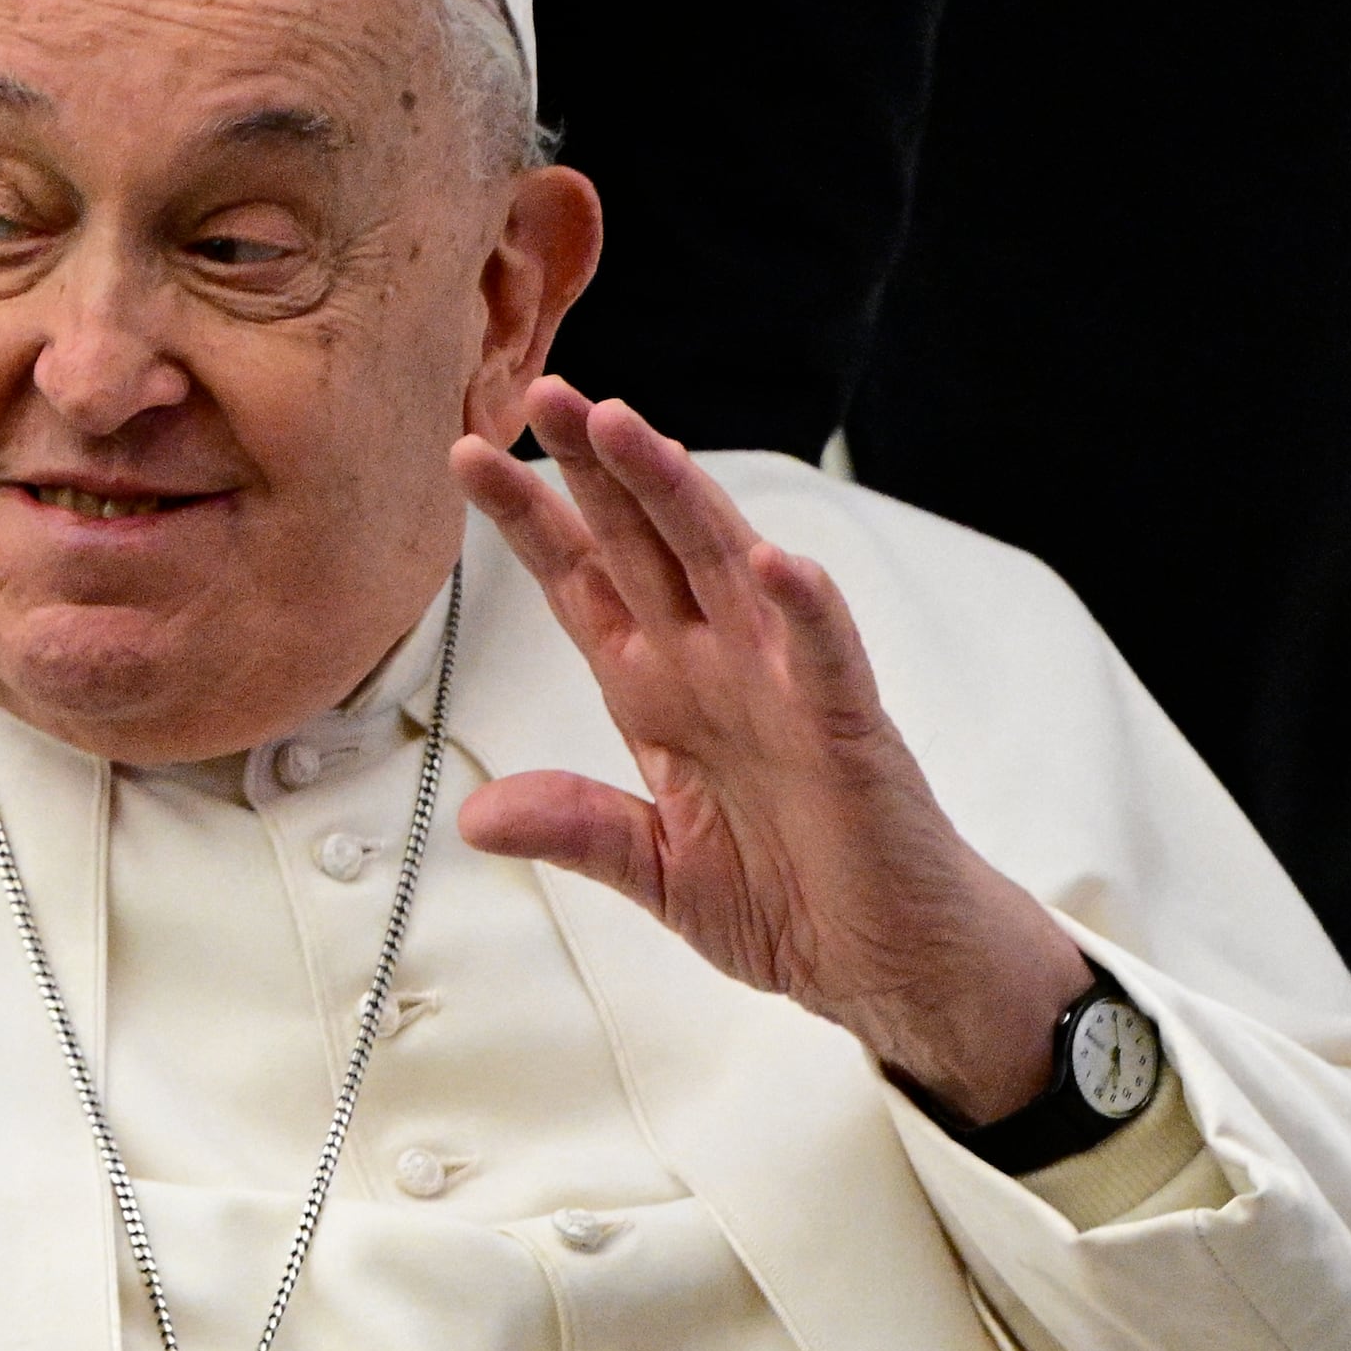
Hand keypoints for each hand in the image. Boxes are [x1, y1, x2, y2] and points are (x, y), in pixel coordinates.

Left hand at [451, 380, 1093, 1121]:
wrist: (883, 958)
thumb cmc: (788, 899)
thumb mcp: (654, 871)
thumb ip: (577, 830)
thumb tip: (478, 817)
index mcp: (659, 692)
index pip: (585, 585)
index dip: (531, 523)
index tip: (467, 457)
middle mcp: (716, 666)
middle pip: (645, 545)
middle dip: (593, 470)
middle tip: (543, 391)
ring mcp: (782, 687)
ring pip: (727, 566)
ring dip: (679, 497)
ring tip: (629, 430)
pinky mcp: (848, 728)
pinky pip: (826, 656)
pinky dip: (805, 608)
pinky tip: (776, 559)